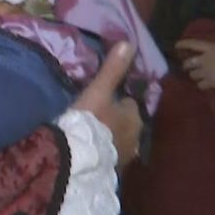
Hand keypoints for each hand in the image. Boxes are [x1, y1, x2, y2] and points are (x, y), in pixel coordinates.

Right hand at [69, 42, 142, 169]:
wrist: (78, 159)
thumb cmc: (90, 121)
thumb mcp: (98, 91)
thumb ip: (112, 70)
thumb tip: (128, 43)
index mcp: (135, 117)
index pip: (128, 104)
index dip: (114, 101)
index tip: (99, 100)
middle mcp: (136, 138)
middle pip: (125, 124)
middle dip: (113, 121)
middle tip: (92, 117)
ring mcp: (125, 157)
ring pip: (117, 141)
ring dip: (107, 138)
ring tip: (88, 136)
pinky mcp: (112, 172)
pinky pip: (109, 158)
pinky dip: (102, 154)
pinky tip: (88, 152)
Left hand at [176, 37, 214, 91]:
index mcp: (212, 48)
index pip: (192, 44)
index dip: (182, 44)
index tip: (176, 46)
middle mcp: (205, 59)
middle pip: (187, 63)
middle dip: (187, 65)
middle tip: (190, 67)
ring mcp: (207, 72)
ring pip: (192, 75)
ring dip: (195, 76)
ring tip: (199, 76)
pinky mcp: (211, 83)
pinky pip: (200, 85)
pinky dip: (202, 85)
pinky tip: (206, 85)